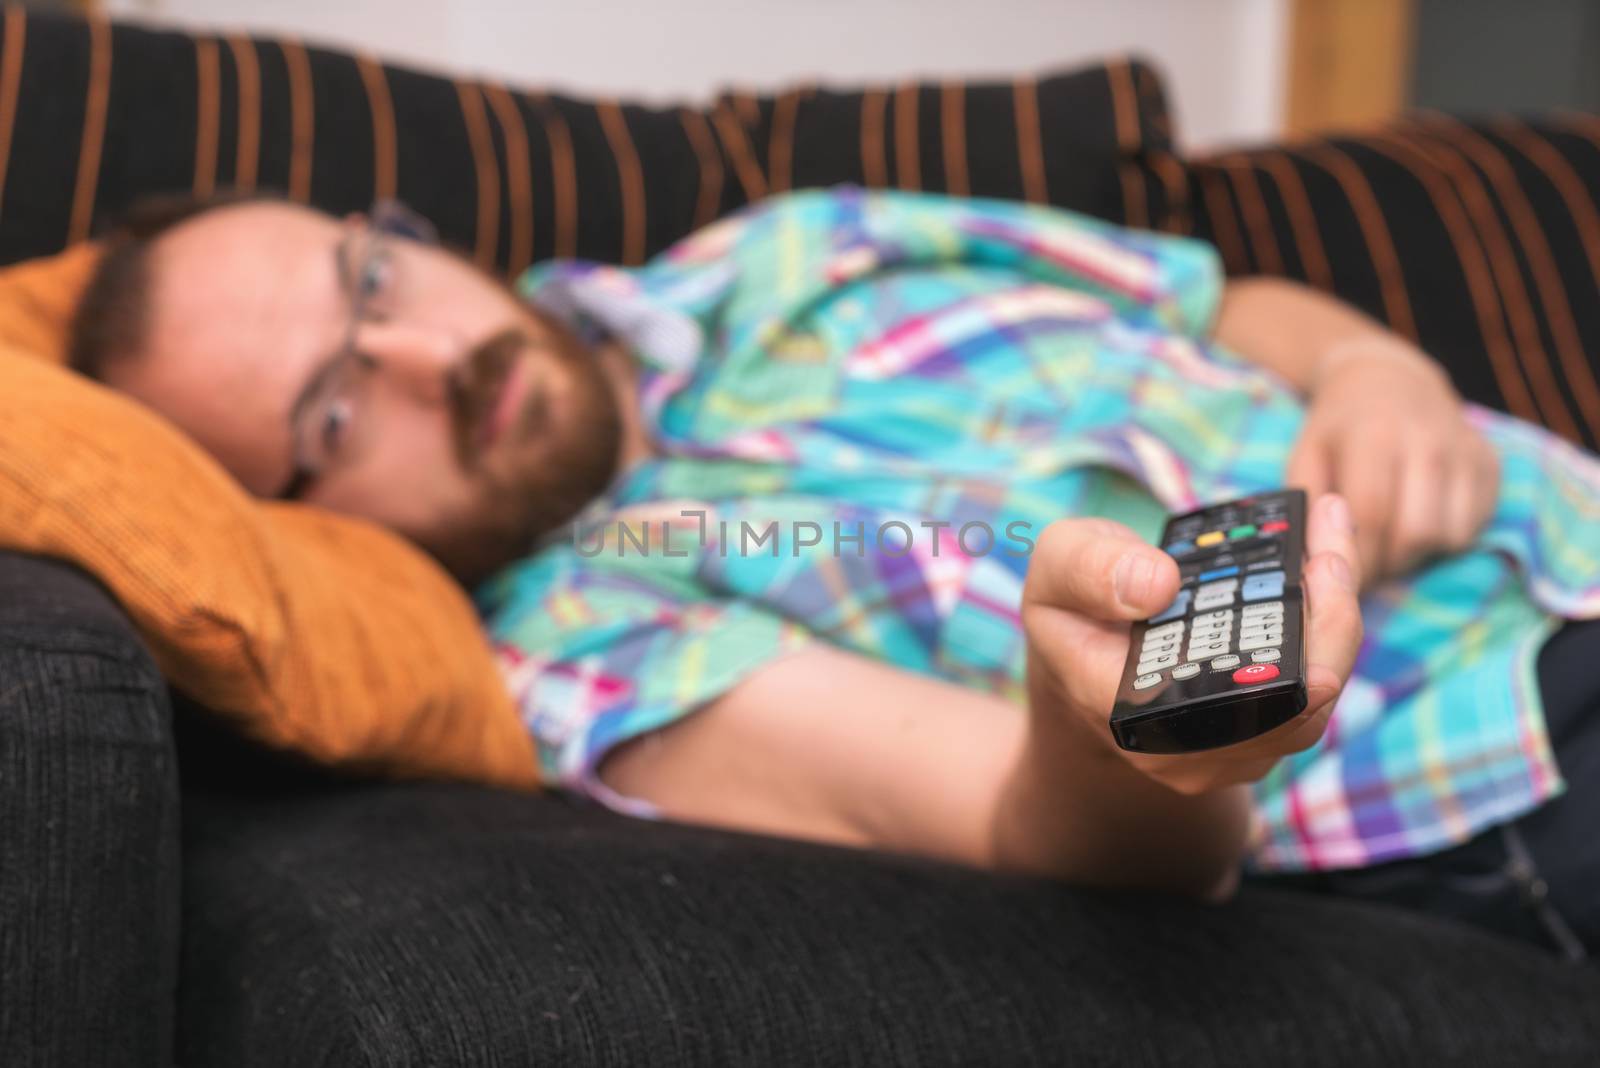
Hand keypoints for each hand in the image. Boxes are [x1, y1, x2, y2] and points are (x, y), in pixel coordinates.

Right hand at [1021, 493, 1363, 795]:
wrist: (1081, 662)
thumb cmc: (1072, 612)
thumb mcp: (1055, 569)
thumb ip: (1089, 569)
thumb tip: (1156, 583)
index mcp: (1127, 710)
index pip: (1222, 701)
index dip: (1283, 659)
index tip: (1310, 580)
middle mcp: (1183, 749)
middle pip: (1290, 709)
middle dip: (1328, 623)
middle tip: (1331, 550)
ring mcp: (1225, 753)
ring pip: (1313, 703)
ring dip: (1337, 622)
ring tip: (1333, 544)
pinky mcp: (1257, 739)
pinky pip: (1312, 694)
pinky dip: (1327, 631)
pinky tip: (1325, 566)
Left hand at [1287, 341, 1498, 585]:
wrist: (1389, 379)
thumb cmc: (1339, 427)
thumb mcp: (1307, 454)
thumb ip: (1306, 503)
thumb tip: (1310, 556)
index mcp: (1375, 434)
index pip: (1373, 513)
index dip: (1359, 556)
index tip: (1343, 578)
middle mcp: (1428, 440)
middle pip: (1416, 532)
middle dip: (1388, 562)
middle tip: (1366, 564)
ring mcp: (1464, 450)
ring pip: (1449, 535)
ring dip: (1416, 554)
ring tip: (1389, 541)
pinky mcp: (1489, 463)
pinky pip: (1473, 526)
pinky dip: (1444, 538)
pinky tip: (1417, 521)